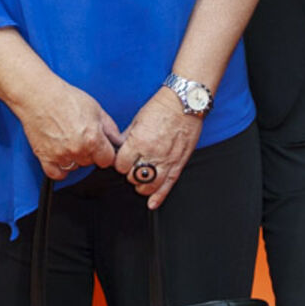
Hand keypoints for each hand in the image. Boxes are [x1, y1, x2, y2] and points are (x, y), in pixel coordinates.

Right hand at [16, 77, 122, 180]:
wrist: (40, 96)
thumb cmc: (66, 98)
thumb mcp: (96, 109)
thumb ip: (110, 128)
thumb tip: (117, 140)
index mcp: (93, 139)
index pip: (108, 160)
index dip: (106, 153)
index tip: (102, 148)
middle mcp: (78, 150)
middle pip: (90, 163)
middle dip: (89, 152)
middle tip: (82, 137)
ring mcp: (61, 155)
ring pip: (74, 167)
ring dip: (74, 159)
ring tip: (69, 141)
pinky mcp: (45, 157)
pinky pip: (56, 174)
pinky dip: (59, 169)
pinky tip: (61, 157)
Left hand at [113, 88, 205, 209]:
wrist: (185, 102)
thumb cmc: (162, 107)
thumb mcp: (137, 119)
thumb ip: (127, 137)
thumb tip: (118, 148)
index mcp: (138, 141)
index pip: (120, 165)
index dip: (119, 164)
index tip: (122, 160)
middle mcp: (151, 153)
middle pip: (133, 176)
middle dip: (130, 173)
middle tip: (132, 167)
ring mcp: (166, 160)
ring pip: (149, 185)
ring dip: (142, 186)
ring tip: (141, 181)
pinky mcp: (179, 163)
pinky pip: (168, 184)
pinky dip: (159, 196)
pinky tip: (152, 203)